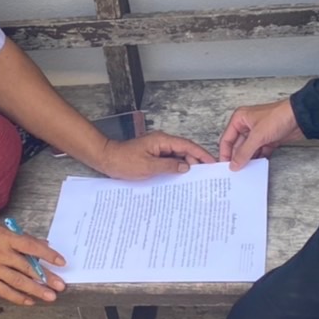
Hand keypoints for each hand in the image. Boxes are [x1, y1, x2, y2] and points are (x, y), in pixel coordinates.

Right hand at [0, 220, 66, 305]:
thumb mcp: (0, 229)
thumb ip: (22, 238)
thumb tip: (43, 245)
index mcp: (5, 238)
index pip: (32, 247)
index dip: (48, 255)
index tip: (61, 262)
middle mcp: (0, 254)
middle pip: (28, 267)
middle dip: (46, 278)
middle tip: (61, 286)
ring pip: (18, 281)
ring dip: (36, 290)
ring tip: (50, 297)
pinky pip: (4, 291)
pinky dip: (18, 297)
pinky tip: (29, 301)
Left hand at [98, 132, 215, 179]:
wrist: (107, 159)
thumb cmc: (124, 161)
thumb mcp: (148, 167)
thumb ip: (169, 166)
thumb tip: (186, 166)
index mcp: (162, 141)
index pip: (187, 146)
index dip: (201, 154)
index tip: (212, 163)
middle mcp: (162, 142)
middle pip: (184, 150)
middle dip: (196, 161)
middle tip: (207, 174)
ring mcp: (157, 148)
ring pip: (177, 156)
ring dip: (186, 165)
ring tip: (196, 178)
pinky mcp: (153, 155)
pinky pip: (169, 160)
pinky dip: (176, 167)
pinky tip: (180, 177)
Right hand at [218, 100, 303, 169]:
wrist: (301, 117)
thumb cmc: (279, 116)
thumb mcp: (257, 136)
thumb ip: (244, 152)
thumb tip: (234, 164)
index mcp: (240, 119)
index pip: (227, 139)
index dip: (225, 153)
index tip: (225, 167)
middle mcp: (247, 125)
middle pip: (237, 146)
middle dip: (237, 158)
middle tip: (236, 172)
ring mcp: (258, 133)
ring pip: (249, 150)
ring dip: (248, 159)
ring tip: (246, 171)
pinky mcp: (268, 139)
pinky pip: (260, 152)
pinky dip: (259, 158)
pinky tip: (257, 166)